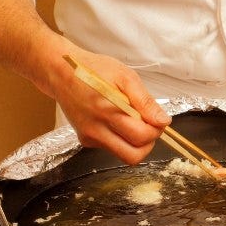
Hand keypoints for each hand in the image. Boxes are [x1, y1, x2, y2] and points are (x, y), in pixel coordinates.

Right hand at [50, 45, 170, 164]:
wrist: (61, 73)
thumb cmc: (94, 70)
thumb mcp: (125, 76)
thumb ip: (144, 101)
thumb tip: (163, 121)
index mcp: (110, 110)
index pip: (143, 136)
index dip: (157, 130)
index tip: (158, 119)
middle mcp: (97, 129)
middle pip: (134, 155)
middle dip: (148, 142)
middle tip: (149, 125)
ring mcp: (90, 137)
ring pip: (123, 155)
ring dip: (135, 144)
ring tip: (135, 122)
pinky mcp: (85, 140)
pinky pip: (110, 148)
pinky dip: (121, 139)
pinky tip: (117, 121)